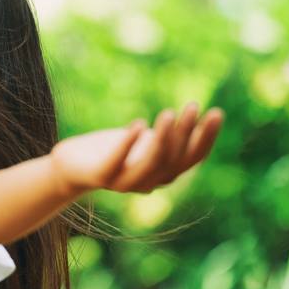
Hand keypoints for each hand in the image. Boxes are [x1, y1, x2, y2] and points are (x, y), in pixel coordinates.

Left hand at [50, 103, 223, 195]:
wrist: (72, 166)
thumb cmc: (113, 151)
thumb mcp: (145, 143)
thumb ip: (169, 138)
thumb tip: (199, 118)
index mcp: (164, 173)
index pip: (192, 158)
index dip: (206, 137)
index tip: (217, 112)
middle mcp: (149, 182)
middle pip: (174, 160)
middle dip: (186, 133)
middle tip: (193, 106)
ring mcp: (125, 182)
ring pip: (152, 164)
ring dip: (163, 139)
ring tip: (169, 113)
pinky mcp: (101, 176)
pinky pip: (117, 163)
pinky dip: (129, 144)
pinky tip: (138, 123)